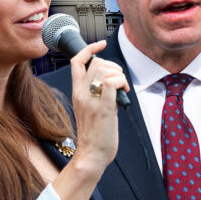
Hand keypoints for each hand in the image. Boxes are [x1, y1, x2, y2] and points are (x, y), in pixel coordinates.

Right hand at [68, 40, 128, 173]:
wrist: (91, 155)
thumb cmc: (93, 133)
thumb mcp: (88, 107)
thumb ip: (94, 91)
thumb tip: (109, 79)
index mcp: (76, 92)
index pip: (76, 61)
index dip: (89, 49)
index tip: (100, 44)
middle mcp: (82, 94)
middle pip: (95, 63)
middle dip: (112, 65)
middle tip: (119, 79)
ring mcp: (92, 101)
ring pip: (104, 70)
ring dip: (119, 74)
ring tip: (122, 88)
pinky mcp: (104, 109)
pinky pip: (111, 83)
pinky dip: (121, 82)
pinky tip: (124, 91)